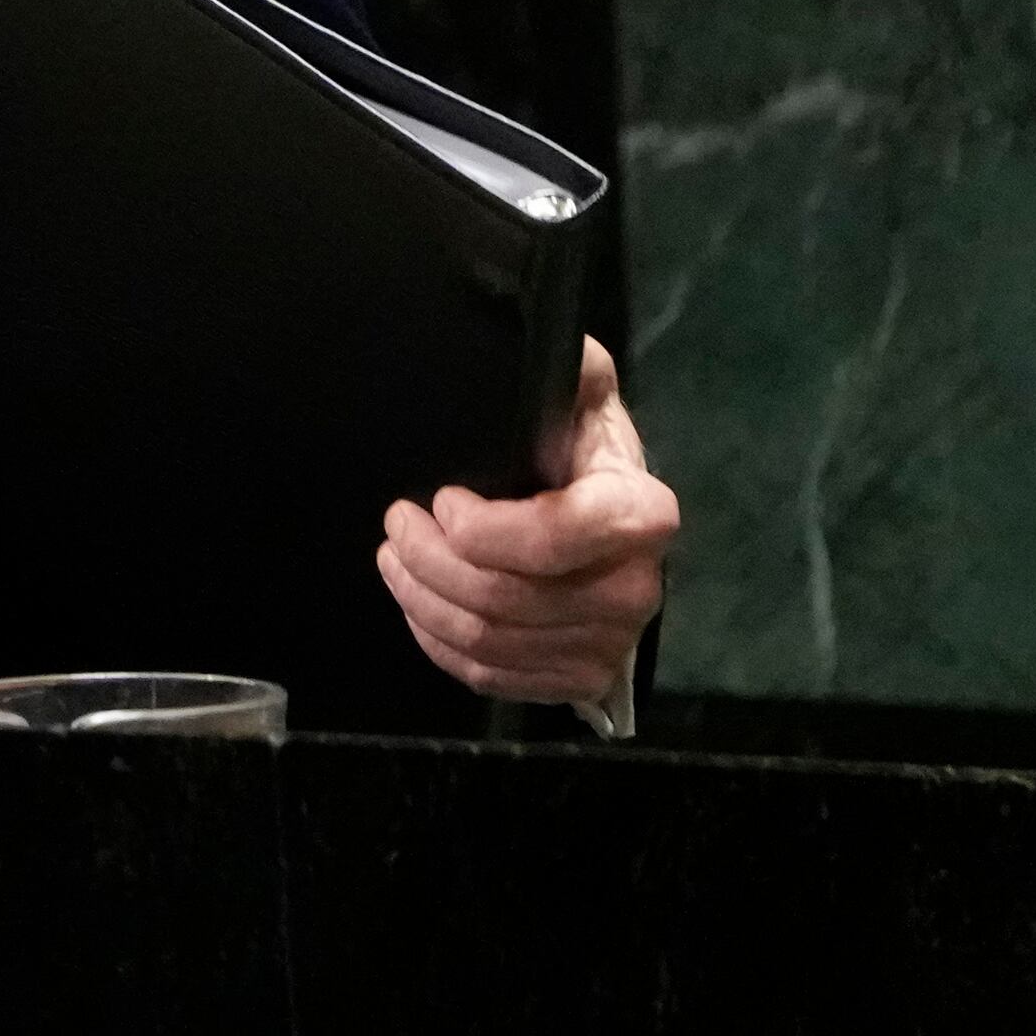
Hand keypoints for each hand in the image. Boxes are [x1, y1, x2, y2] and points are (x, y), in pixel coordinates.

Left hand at [374, 337, 678, 707]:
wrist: (603, 509)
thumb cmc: (579, 445)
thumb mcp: (579, 390)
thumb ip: (573, 368)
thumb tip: (565, 356)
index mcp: (640, 513)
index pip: (555, 538)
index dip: (484, 530)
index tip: (441, 497)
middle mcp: (637, 588)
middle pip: (508, 599)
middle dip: (430, 561)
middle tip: (396, 523)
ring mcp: (611, 642)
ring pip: (491, 642)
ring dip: (423, 598)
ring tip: (394, 556)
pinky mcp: (579, 679)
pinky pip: (493, 677)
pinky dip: (440, 641)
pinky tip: (418, 601)